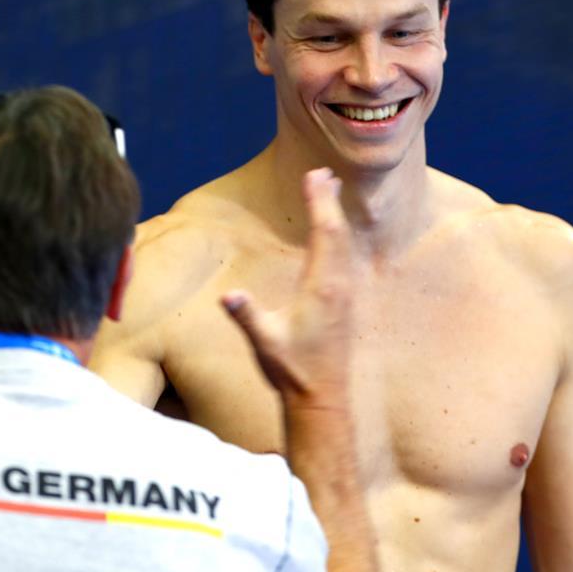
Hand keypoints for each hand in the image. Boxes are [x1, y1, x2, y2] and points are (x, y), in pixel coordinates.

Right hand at [221, 167, 353, 404]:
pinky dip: (339, 235)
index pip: (325, 234)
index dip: (320, 202)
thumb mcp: (266, 344)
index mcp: (322, 288)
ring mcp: (344, 295)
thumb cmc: (292, 371)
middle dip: (329, 200)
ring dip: (336, 215)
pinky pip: (344, 257)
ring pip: (344, 244)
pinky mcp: (344, 304)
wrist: (322, 399)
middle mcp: (339, 286)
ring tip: (331, 191)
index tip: (314, 175)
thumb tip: (228, 295)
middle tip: (323, 172)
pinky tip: (334, 234)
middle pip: (338, 232)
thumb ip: (247, 317)